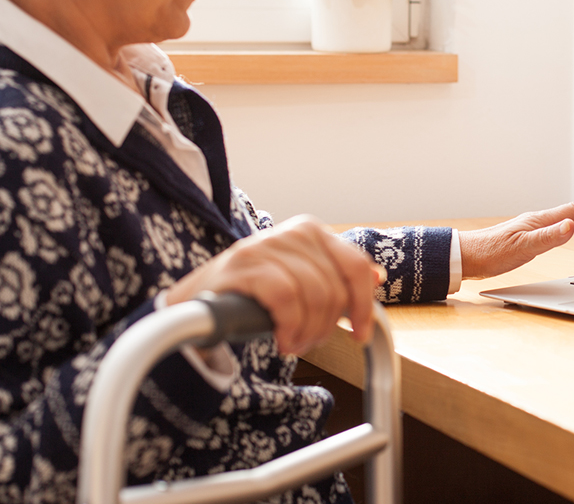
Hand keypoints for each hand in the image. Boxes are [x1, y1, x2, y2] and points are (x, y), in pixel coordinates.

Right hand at [165, 215, 381, 353]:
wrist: (195, 300)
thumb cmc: (253, 293)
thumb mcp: (300, 279)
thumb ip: (336, 276)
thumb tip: (377, 277)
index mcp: (312, 231)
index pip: (355, 266)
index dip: (363, 305)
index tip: (358, 335)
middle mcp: (292, 231)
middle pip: (335, 289)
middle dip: (325, 327)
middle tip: (305, 342)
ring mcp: (266, 245)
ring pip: (314, 296)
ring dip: (306, 332)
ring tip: (291, 341)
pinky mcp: (244, 265)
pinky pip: (286, 299)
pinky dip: (288, 326)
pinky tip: (280, 338)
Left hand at [459, 200, 573, 280]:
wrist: (468, 257)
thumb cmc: (492, 253)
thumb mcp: (523, 247)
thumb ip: (549, 237)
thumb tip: (572, 225)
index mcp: (541, 221)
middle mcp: (539, 221)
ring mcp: (534, 228)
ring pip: (568, 221)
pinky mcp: (528, 238)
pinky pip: (558, 229)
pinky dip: (572, 228)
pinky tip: (571, 232)